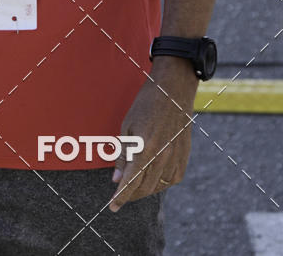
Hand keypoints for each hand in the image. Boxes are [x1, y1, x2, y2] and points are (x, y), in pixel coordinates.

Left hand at [109, 61, 196, 211]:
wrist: (173, 92)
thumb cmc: (146, 105)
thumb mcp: (127, 127)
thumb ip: (123, 155)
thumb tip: (116, 179)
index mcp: (145, 149)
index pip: (131, 182)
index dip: (120, 197)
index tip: (112, 206)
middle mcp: (163, 157)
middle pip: (144, 188)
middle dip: (130, 195)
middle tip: (119, 198)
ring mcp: (176, 158)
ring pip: (158, 187)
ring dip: (144, 190)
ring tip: (133, 187)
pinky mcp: (184, 158)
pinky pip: (171, 179)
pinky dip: (160, 183)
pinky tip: (151, 178)